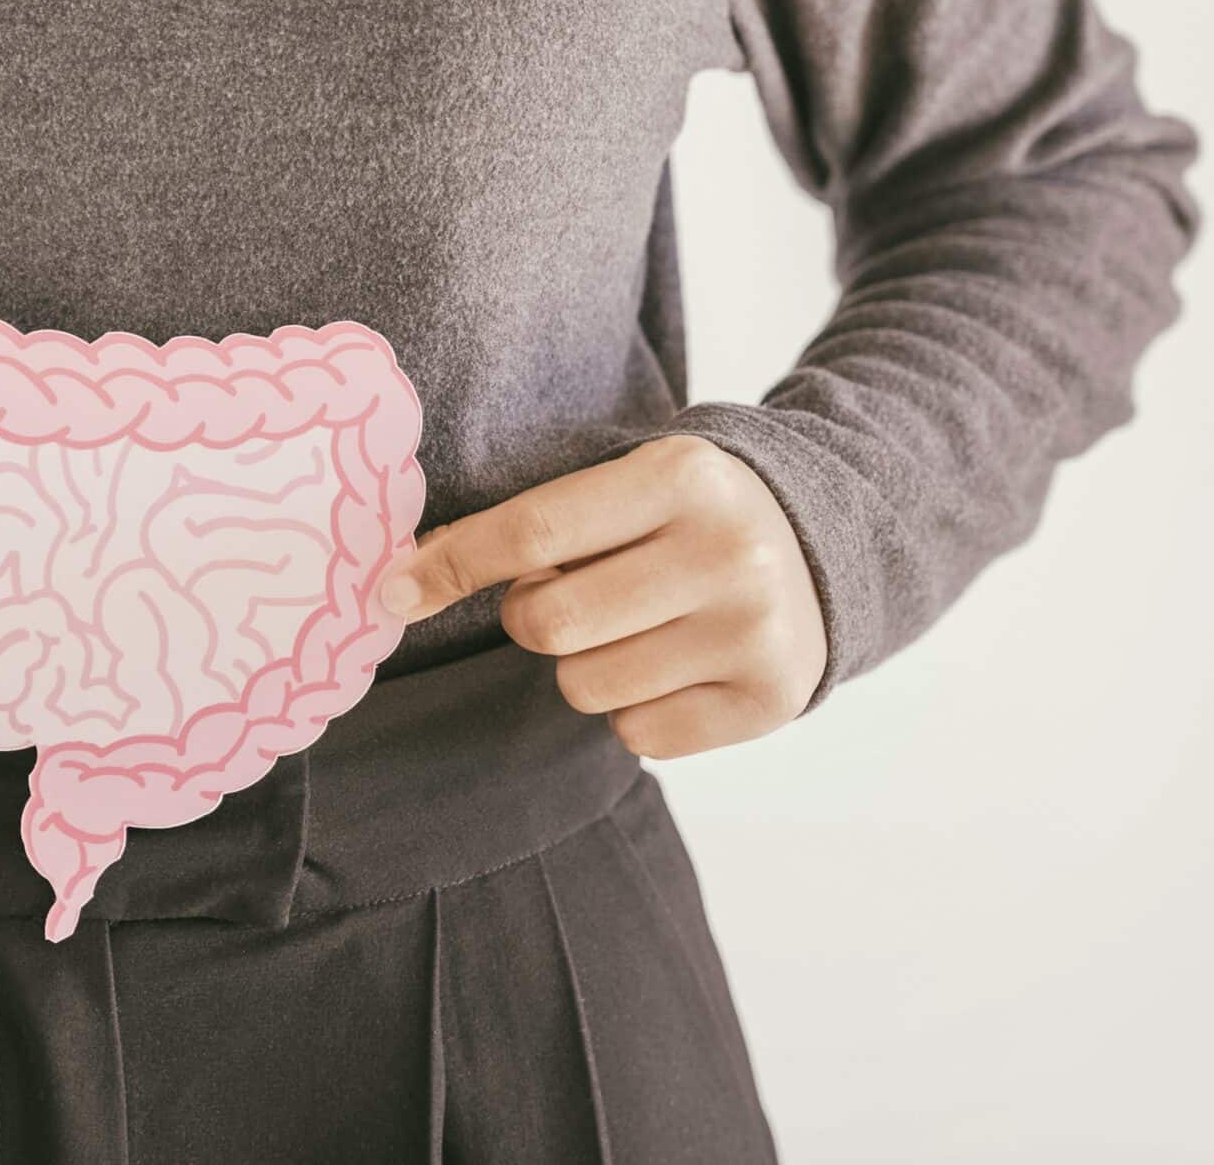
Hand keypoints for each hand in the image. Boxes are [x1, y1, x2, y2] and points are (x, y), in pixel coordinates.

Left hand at [373, 435, 824, 757]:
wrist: (822, 546)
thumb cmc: (685, 517)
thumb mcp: (628, 484)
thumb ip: (534, 522)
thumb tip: (406, 575)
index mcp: (680, 476)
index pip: (532, 530)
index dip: (451, 565)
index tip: (390, 591)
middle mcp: (727, 551)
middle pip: (548, 623)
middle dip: (531, 617)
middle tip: (567, 596)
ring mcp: (754, 631)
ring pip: (585, 686)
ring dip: (584, 666)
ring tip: (635, 627)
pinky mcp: (770, 700)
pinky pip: (637, 736)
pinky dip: (634, 710)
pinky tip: (675, 664)